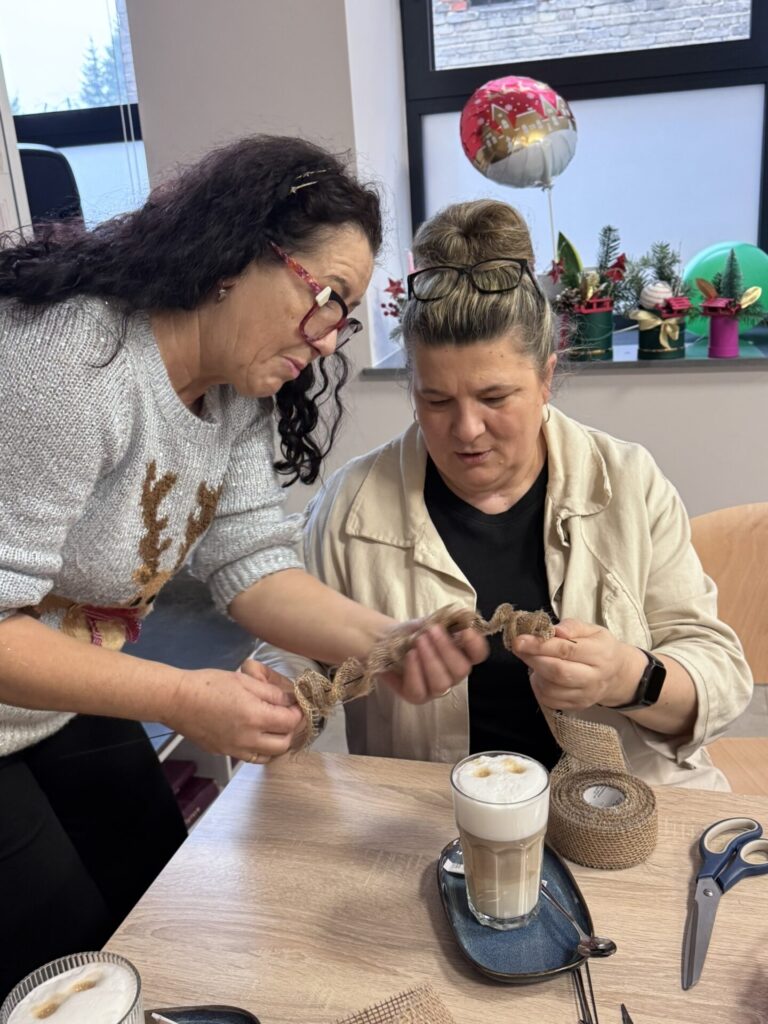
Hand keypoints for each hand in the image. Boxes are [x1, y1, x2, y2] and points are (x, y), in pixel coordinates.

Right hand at [167, 662, 304, 760]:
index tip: (297, 705)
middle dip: (291, 730)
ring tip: (274, 727)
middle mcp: (249, 738)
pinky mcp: (225, 753)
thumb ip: (271, 693)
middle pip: (283, 744)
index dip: (298, 713)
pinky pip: (251, 757)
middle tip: (287, 716)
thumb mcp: (245, 681)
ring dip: (277, 743)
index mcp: (256, 717)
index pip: (290, 722)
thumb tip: (290, 700)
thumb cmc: (210, 685)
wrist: (178, 700)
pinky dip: (260, 750)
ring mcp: (236, 749)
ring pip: (269, 756)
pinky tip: (256, 736)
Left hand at [380, 622, 488, 704]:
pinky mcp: (417, 696)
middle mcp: (453, 674)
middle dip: (446, 649)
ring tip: (418, 642)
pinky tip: (409, 655)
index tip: (465, 630)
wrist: (388, 641)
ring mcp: (436, 688)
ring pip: (442, 684)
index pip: (479, 654)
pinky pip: (419, 691)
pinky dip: (414, 671)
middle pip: (461, 670)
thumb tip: (462, 615)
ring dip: (430, 660)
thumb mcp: (431, 621)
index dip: (475, 644)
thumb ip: (448, 619)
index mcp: (462, 654)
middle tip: (431, 631)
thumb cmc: (415, 632)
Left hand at [510, 619, 647, 710]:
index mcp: (601, 653)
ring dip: (535, 673)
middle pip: (558, 672)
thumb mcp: (592, 630)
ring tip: (532, 659)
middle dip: (533, 659)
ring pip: (552, 689)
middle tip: (519, 647)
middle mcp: (595, 678)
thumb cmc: (600, 647)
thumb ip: (572, 627)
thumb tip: (554, 630)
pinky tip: (540, 674)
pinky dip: (538, 687)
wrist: (617, 675)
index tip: (519, 639)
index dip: (540, 645)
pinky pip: (550, 700)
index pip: (567, 650)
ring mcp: (586, 695)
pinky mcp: (577, 706)